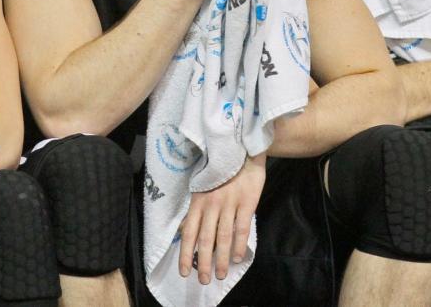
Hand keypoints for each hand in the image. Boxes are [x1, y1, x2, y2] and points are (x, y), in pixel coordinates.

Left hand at [179, 153, 264, 283]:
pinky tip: (236, 257)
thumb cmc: (220, 170)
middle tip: (204, 280)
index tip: (184, 271)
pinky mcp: (246, 202)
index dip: (185, 253)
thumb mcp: (202, 186)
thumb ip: (197, 208)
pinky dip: (239, 244)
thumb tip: (185, 230)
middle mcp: (211, 204)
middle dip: (203, 262)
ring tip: (220, 274)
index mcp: (198, 201)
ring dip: (221, 258)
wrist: (242, 149)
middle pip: (205, 239)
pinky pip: (241, 228)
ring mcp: (229, 203)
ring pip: (222, 237)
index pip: (189, 232)